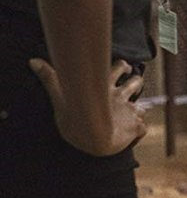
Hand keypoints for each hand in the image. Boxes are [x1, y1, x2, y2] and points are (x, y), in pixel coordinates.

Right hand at [28, 58, 147, 156]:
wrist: (94, 135)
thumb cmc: (75, 115)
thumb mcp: (60, 95)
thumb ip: (49, 77)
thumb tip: (33, 61)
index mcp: (105, 87)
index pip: (118, 68)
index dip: (122, 67)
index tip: (125, 67)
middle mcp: (120, 97)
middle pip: (136, 82)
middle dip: (136, 82)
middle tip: (134, 83)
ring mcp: (130, 111)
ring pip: (143, 105)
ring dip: (141, 108)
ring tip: (138, 111)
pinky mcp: (135, 126)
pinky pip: (142, 128)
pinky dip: (139, 131)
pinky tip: (133, 136)